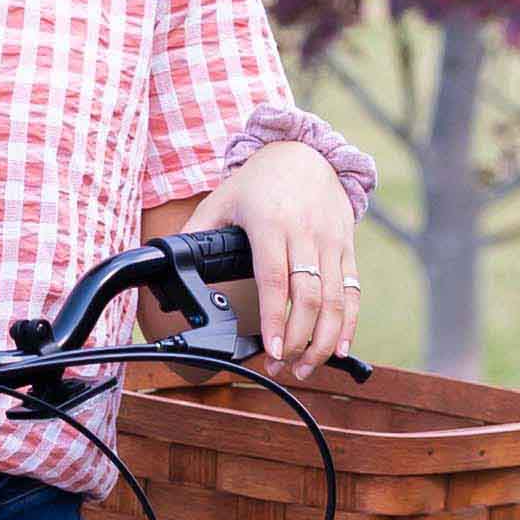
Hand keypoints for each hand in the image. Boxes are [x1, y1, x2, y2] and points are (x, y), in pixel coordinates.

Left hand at [197, 142, 361, 380]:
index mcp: (270, 224)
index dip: (276, 319)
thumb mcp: (222, 199)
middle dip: (299, 340)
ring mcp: (330, 241)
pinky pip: (353, 291)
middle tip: (285, 367)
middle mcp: (305, 233)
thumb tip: (167, 264)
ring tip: (306, 367)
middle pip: (309, 298)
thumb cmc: (258, 182)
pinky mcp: (347, 246)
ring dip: (324, 341)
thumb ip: (196, 233)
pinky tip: (339, 349)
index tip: (274, 350)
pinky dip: (349, 324)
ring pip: (335, 300)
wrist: (304, 152)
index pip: (275, 280)